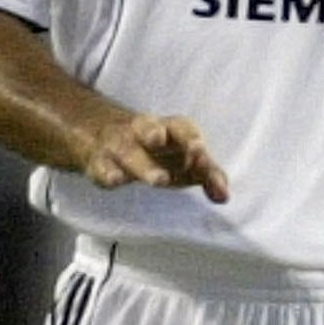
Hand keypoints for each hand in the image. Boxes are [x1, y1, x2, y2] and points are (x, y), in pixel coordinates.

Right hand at [82, 111, 229, 202]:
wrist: (104, 138)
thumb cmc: (155, 153)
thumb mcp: (183, 159)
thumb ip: (207, 175)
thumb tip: (223, 196)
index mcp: (167, 129)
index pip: (181, 128)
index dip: (191, 139)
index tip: (201, 151)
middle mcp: (141, 132)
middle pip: (149, 130)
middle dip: (159, 135)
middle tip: (186, 151)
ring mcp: (119, 147)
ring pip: (128, 152)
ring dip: (145, 165)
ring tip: (160, 180)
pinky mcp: (100, 164)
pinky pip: (103, 168)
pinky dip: (109, 173)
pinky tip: (117, 180)